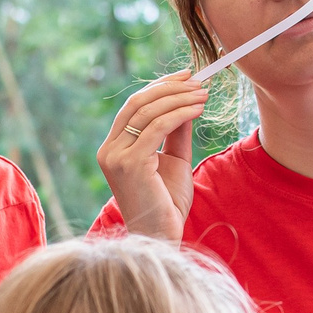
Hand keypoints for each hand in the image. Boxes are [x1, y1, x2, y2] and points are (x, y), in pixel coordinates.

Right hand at [95, 74, 208, 240]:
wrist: (163, 236)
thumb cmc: (167, 202)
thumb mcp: (173, 159)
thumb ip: (175, 131)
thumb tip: (187, 99)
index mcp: (113, 147)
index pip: (134, 105)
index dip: (160, 87)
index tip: (185, 77)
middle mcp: (109, 150)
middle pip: (138, 103)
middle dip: (170, 88)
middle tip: (198, 81)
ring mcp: (116, 157)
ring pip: (148, 112)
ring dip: (179, 98)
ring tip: (203, 94)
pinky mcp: (131, 164)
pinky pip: (157, 128)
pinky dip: (180, 114)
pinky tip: (198, 109)